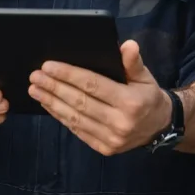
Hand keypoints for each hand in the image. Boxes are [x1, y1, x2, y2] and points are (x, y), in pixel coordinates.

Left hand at [28, 40, 170, 155]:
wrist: (159, 128)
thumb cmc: (147, 96)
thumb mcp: (145, 76)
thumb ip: (133, 61)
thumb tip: (128, 45)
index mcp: (130, 102)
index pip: (93, 85)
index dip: (69, 75)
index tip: (48, 66)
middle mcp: (120, 122)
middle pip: (79, 102)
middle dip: (54, 88)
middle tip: (35, 76)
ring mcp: (111, 139)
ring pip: (75, 118)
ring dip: (52, 103)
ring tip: (35, 90)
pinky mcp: (104, 148)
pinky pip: (77, 130)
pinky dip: (60, 116)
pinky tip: (48, 105)